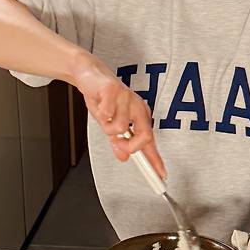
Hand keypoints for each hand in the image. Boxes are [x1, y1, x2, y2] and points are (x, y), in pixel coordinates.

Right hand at [73, 53, 165, 178]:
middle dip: (129, 146)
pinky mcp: (113, 90)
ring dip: (106, 126)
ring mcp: (127, 98)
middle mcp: (137, 106)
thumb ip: (118, 142)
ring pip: (120, 127)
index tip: (160, 175)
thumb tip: (124, 157)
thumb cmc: (102, 98)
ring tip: (103, 116)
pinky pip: (107, 113)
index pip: (150, 141)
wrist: (89, 74)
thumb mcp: (110, 124)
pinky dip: (100, 112)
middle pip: (144, 136)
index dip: (155, 160)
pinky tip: (99, 104)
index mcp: (140, 115)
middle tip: (118, 143)